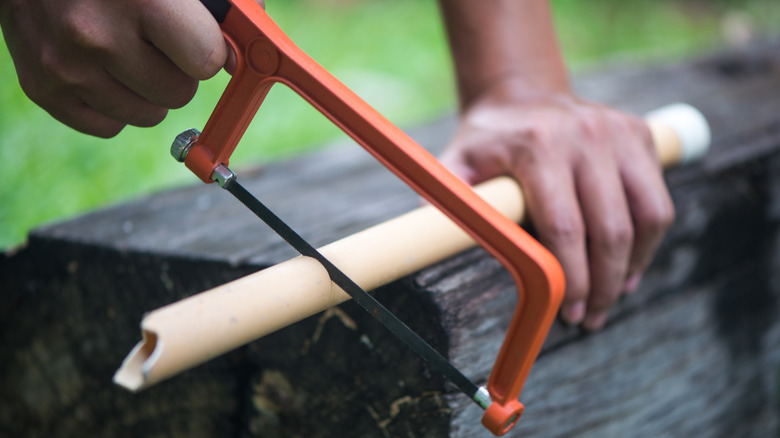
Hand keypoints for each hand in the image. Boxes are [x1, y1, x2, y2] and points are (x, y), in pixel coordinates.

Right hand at [0, 0, 242, 136]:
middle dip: (178, 70)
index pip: (207, 62)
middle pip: (179, 94)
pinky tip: (102, 67)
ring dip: (149, 90)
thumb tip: (249, 58)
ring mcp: (66, 67)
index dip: (206, 49)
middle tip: (155, 39)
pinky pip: (111, 126)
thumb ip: (219, 8)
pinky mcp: (43, 89)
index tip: (195, 37)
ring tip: (126, 49)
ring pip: (149, 116)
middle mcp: (96, 36)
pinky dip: (115, 104)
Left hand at [440, 87, 673, 330]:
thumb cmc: (487, 141)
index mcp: (539, 145)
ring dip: (632, 267)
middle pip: (610, 229)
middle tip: (590, 317)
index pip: (564, 226)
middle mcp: (586, 134)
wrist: (523, 94)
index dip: (569, 277)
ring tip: (612, 297)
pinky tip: (628, 266)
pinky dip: (647, 241)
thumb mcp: (457, 163)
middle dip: (603, 284)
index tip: (565, 311)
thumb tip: (431, 250)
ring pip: (648, 217)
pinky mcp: (642, 136)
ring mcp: (619, 132)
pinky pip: (657, 201)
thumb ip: (448, 202)